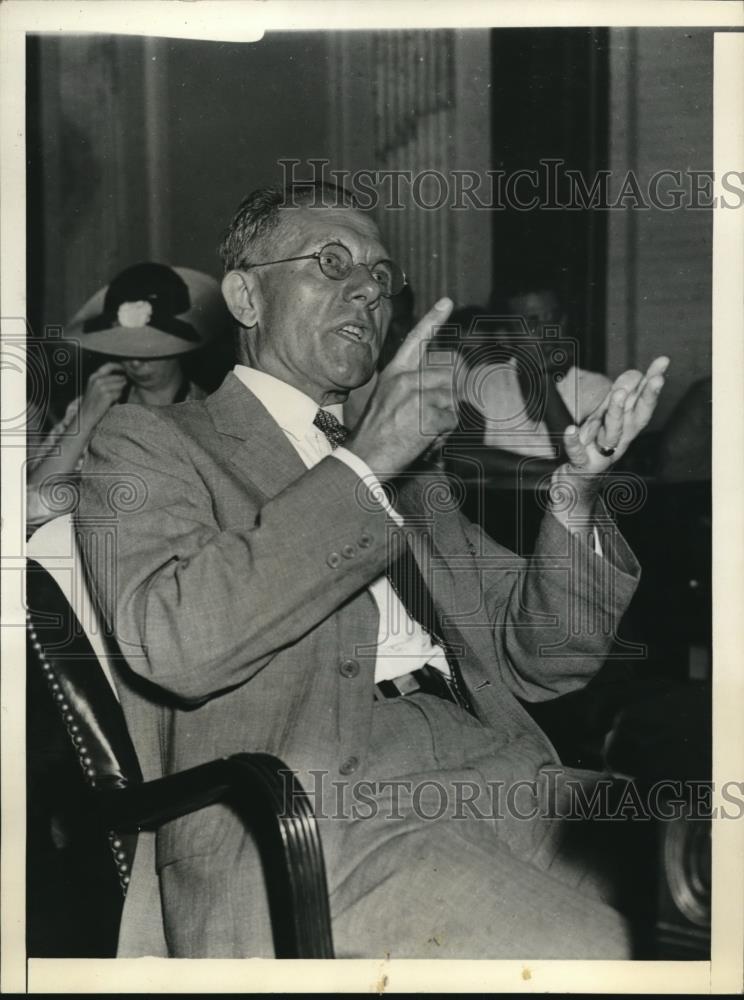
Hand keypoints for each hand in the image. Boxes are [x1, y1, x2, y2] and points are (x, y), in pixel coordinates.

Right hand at [79, 362, 127, 428]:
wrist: (85, 415)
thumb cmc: (92, 402)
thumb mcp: (94, 387)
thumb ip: (105, 379)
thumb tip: (122, 376)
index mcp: (94, 376)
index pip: (109, 366)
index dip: (119, 366)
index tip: (126, 369)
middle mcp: (97, 380)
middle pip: (118, 377)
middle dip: (122, 381)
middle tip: (122, 386)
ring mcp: (102, 388)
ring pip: (120, 385)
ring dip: (120, 390)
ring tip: (113, 396)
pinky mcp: (107, 396)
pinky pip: (119, 393)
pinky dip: (118, 397)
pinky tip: (112, 400)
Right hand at [346, 297, 455, 478]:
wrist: (363, 458)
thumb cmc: (374, 435)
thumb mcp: (386, 400)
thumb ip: (410, 388)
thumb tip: (443, 387)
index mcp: (394, 373)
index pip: (416, 340)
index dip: (433, 320)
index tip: (447, 302)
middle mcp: (406, 379)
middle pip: (449, 377)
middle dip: (448, 399)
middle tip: (428, 419)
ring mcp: (416, 396)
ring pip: (452, 401)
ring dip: (444, 420)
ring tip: (421, 432)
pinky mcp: (426, 415)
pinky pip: (451, 421)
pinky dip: (443, 435)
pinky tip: (423, 441)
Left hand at [551, 356, 669, 510]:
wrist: (578, 481)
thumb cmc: (595, 445)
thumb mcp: (607, 419)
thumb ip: (622, 397)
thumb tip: (636, 373)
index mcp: (627, 428)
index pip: (644, 403)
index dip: (653, 383)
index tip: (663, 362)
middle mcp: (619, 440)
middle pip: (636, 418)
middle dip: (647, 398)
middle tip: (655, 378)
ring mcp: (602, 453)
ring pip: (612, 433)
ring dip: (617, 413)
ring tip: (619, 394)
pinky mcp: (583, 464)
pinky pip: (578, 453)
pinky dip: (574, 442)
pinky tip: (570, 430)